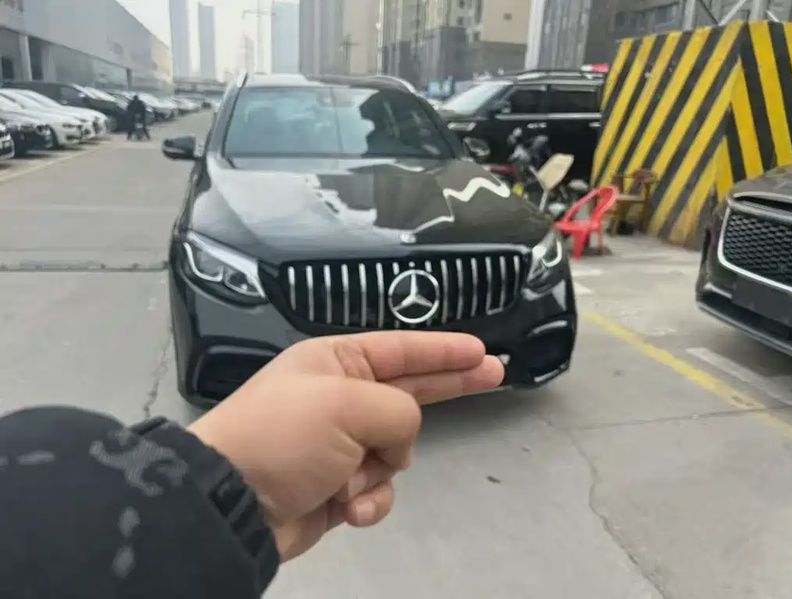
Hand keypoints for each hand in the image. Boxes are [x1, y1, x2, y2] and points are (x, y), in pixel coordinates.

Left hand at [188, 332, 502, 560]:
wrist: (231, 503)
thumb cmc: (285, 436)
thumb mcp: (347, 404)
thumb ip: (398, 410)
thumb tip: (398, 440)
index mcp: (335, 362)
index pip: (402, 349)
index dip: (444, 350)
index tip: (480, 351)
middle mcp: (341, 397)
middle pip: (410, 388)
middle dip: (450, 386)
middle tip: (495, 374)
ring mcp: (340, 443)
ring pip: (396, 450)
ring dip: (383, 468)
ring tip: (353, 479)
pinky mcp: (337, 484)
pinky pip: (377, 488)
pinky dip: (369, 499)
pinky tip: (349, 507)